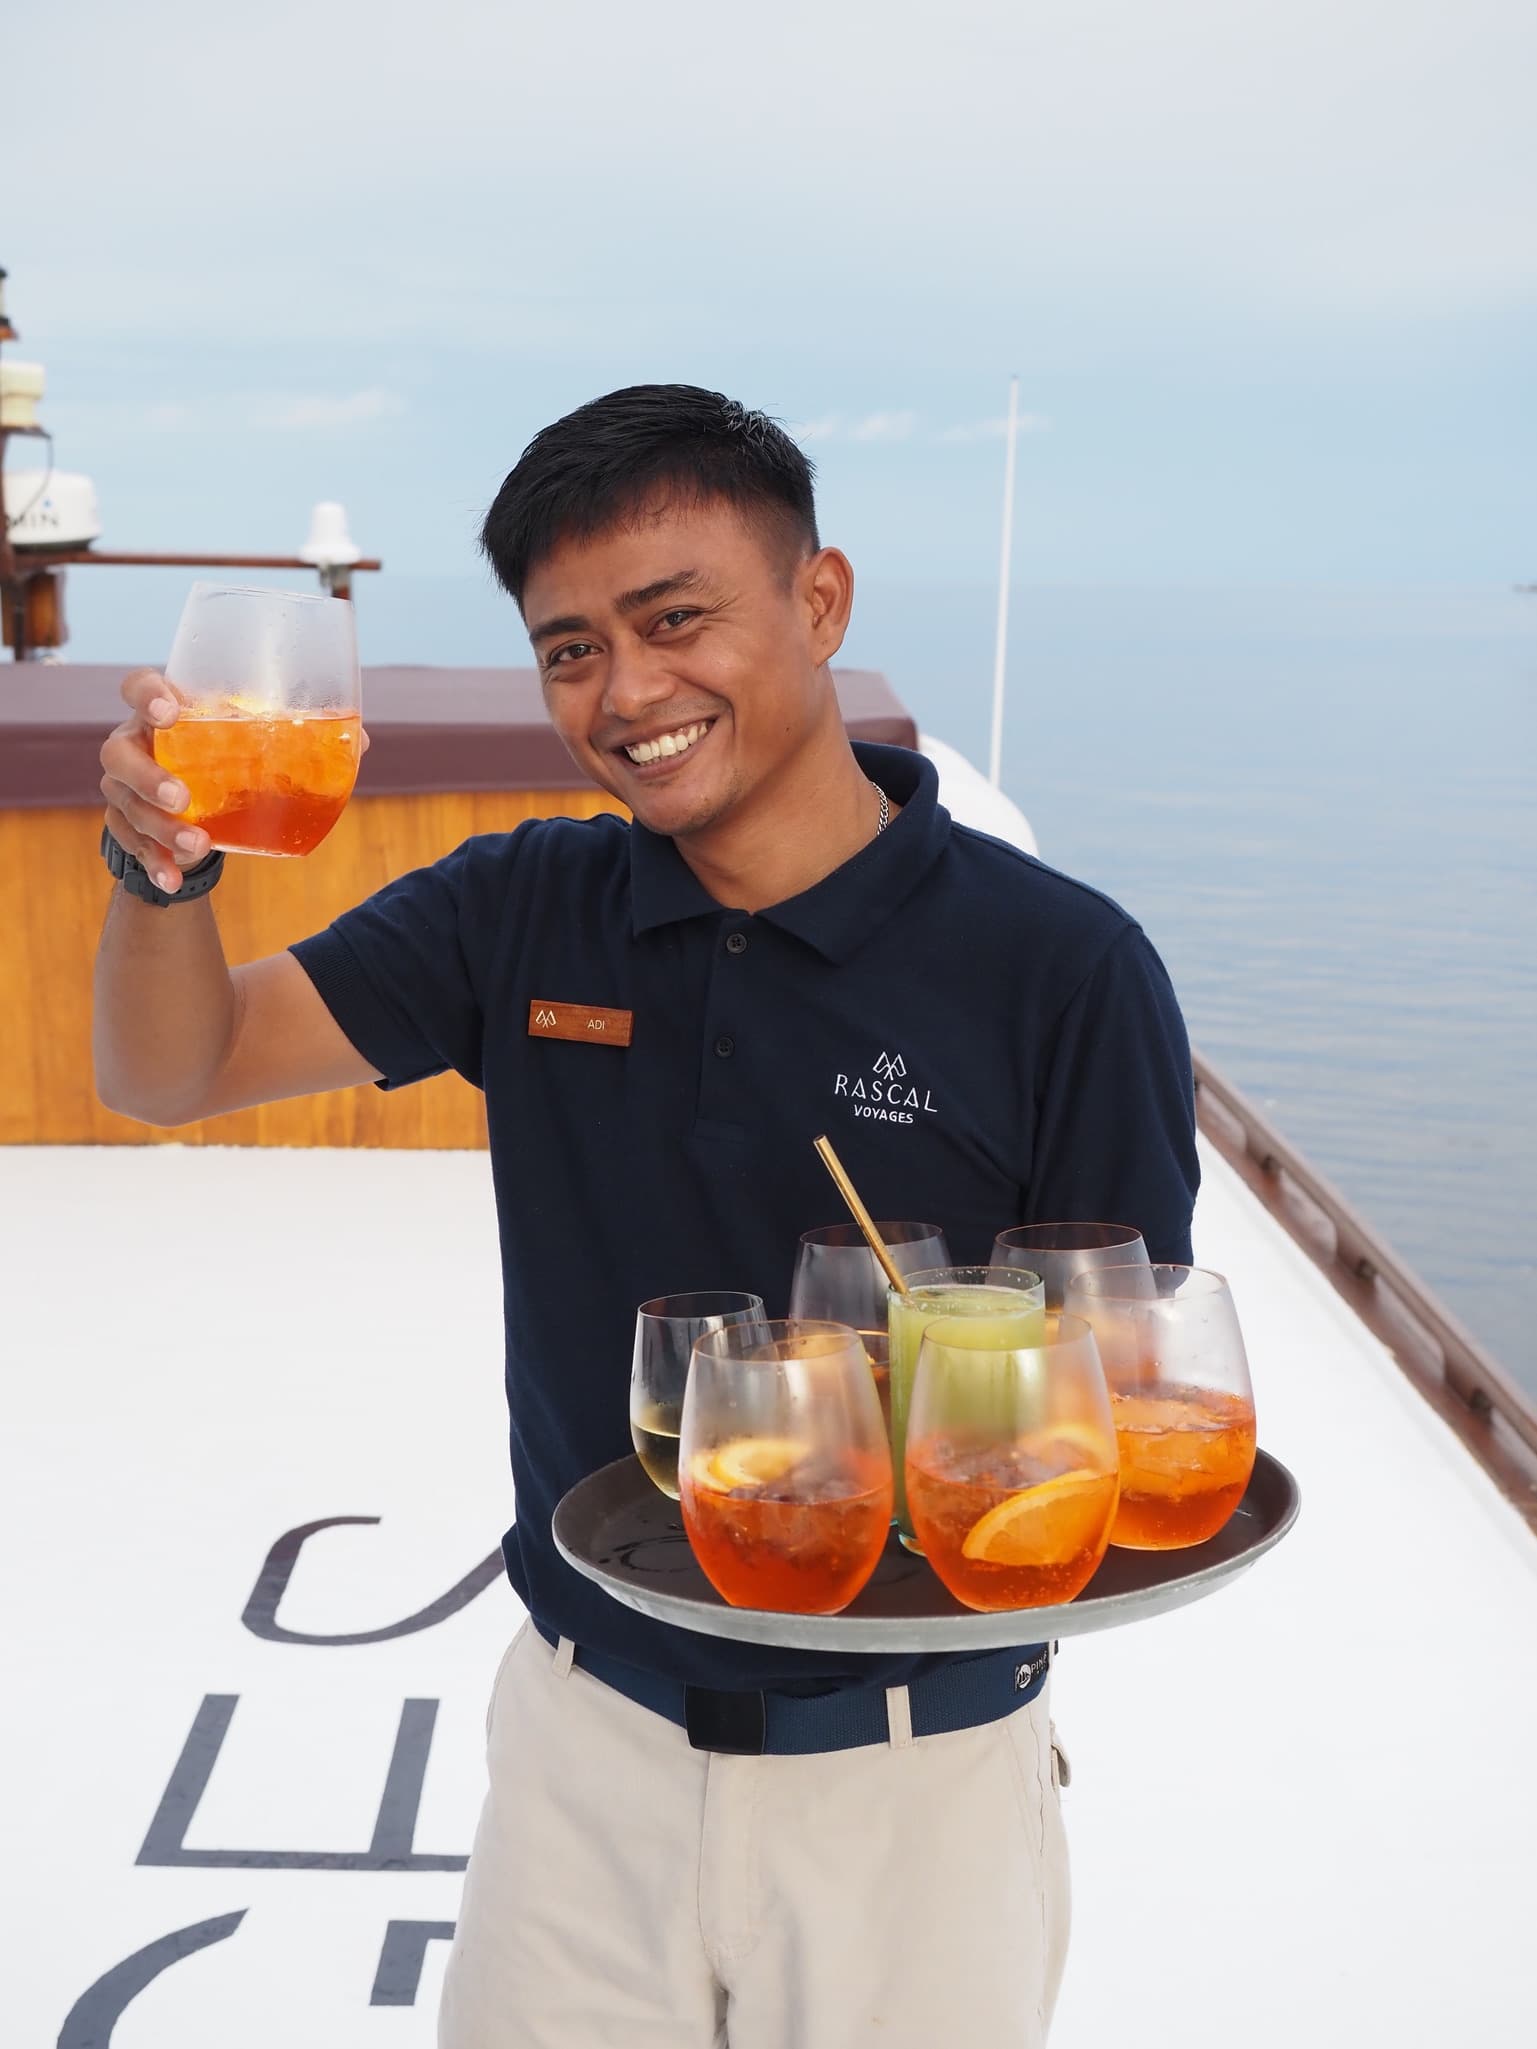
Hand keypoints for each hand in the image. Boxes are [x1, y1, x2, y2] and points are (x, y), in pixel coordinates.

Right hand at [100, 670, 373, 892]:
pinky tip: (174, 879)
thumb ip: (305, 737)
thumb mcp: (260, 743)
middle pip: (117, 752)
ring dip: (159, 827)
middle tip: (182, 797)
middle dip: (147, 775)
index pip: (139, 687)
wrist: (200, 803)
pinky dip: (154, 861)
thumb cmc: (231, 757)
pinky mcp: (127, 821)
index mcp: (166, 711)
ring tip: (198, 845)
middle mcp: (136, 743)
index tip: (171, 713)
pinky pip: (130, 842)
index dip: (147, 696)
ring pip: (124, 801)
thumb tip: (360, 740)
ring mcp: (126, 784)